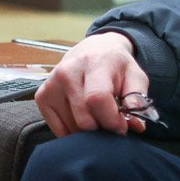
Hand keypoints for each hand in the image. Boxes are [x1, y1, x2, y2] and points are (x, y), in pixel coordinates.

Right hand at [36, 32, 152, 137]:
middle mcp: (67, 72)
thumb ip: (137, 99)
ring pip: (72, 128)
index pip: (97, 99)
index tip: (121, 125)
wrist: (93, 50)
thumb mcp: (134, 76)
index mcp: (93, 63)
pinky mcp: (41, 96)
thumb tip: (135, 124)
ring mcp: (51, 85)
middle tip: (110, 120)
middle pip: (84, 119)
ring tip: (96, 114)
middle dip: (102, 127)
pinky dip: (73, 131)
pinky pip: (59, 129)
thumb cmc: (115, 66)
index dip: (111, 119)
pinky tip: (82, 117)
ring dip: (88, 130)